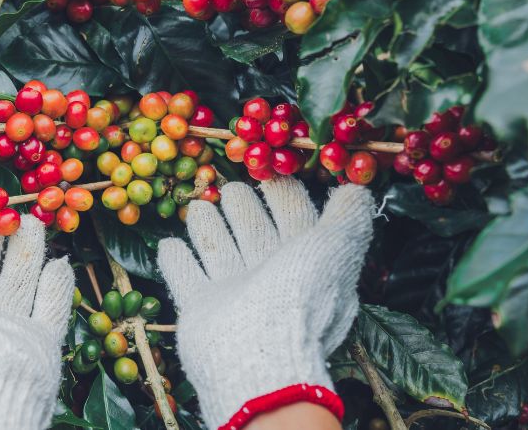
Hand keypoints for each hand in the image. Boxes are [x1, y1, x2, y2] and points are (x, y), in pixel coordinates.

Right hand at [157, 177, 373, 427]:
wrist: (256, 356)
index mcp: (307, 263)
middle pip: (254, 233)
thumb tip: (358, 189)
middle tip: (231, 188)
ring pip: (218, 250)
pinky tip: (170, 244)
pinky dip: (176, 260)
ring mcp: (233, 295)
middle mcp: (271, 278)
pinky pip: (184, 277)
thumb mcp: (336, 246)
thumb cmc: (300, 296)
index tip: (271, 171)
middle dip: (243, 208)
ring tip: (198, 206)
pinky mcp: (200, 308)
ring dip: (208, 227)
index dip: (285, 196)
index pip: (295, 221)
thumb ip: (348, 216)